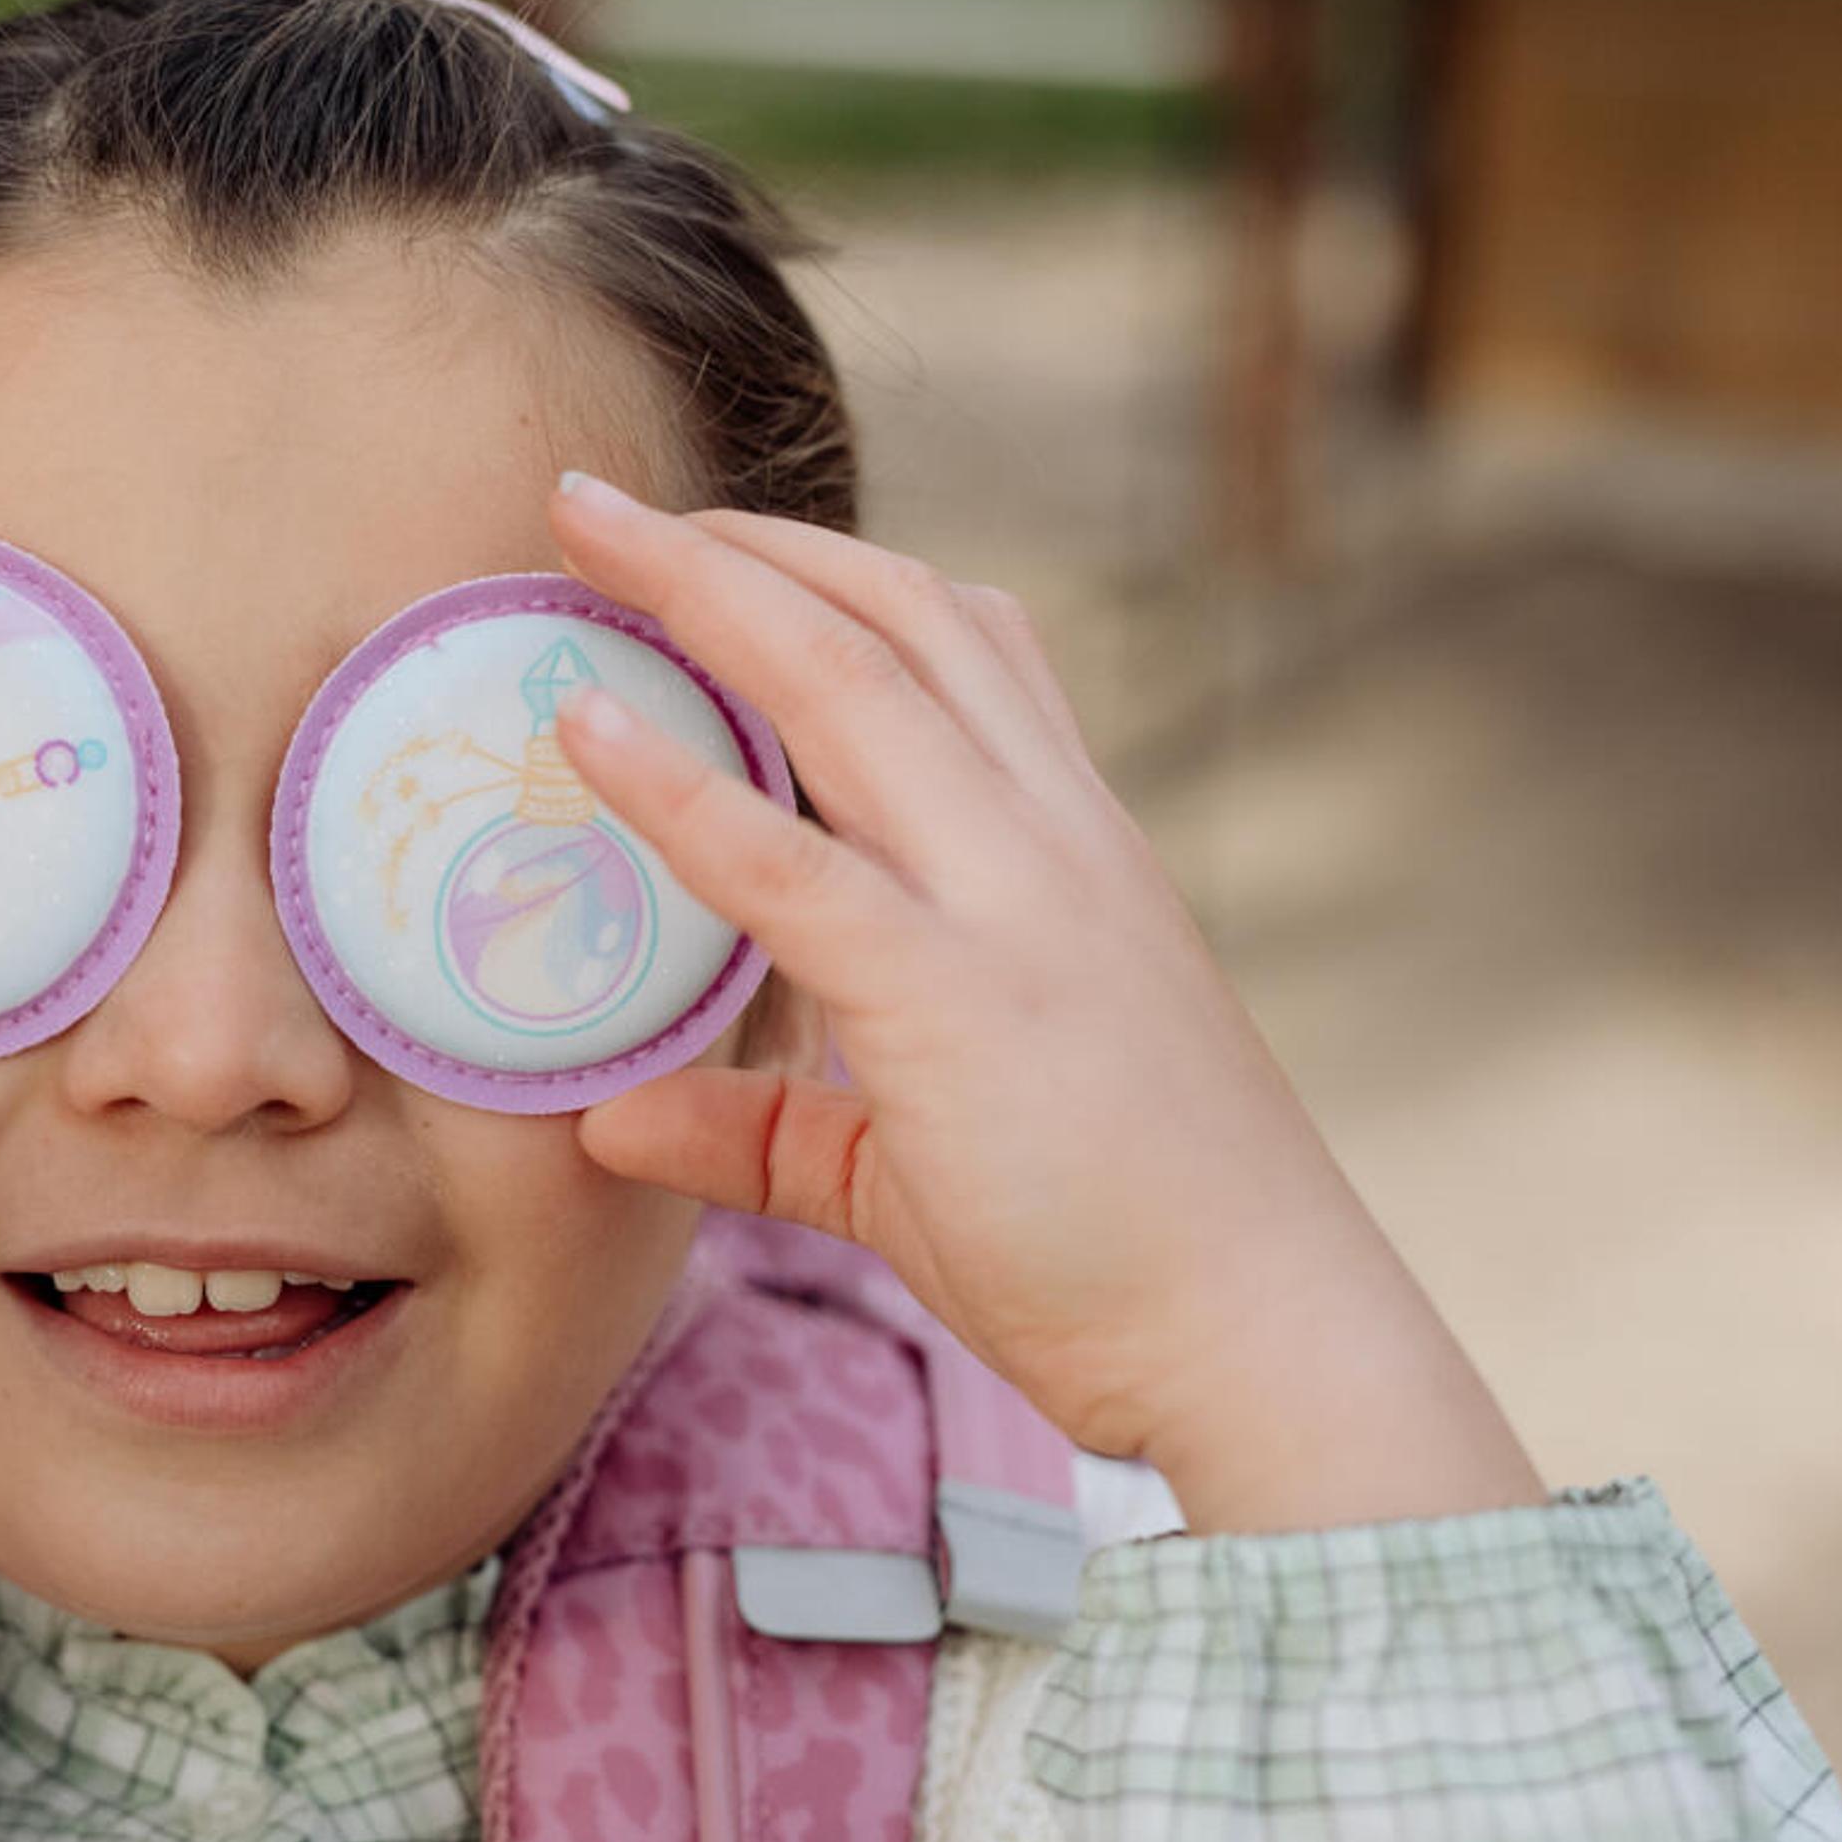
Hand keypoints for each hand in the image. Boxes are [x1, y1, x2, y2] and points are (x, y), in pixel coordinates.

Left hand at [545, 471, 1539, 1533]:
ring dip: (704, 590)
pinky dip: (676, 783)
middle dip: (739, 541)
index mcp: (1072, 851)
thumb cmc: (1116, 1255)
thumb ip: (767, 1124)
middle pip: (890, 619)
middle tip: (598, 500)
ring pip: (847, 684)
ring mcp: (1013, 906)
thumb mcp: (912, 1168)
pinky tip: (583, 729)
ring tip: (580, 534)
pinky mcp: (955, 998)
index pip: (966, 643)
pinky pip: (790, 861)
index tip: (713, 540)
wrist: (1260, 1340)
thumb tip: (611, 1116)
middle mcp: (1051, 842)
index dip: (831, 570)